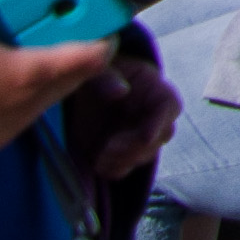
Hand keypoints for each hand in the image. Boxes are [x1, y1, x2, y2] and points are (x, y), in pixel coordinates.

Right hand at [0, 0, 106, 172]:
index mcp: (29, 77)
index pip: (88, 59)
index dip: (101, 39)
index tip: (102, 24)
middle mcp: (27, 108)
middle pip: (69, 80)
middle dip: (72, 54)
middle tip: (58, 29)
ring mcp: (7, 131)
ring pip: (42, 100)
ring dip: (42, 76)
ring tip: (19, 51)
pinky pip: (16, 116)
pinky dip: (16, 96)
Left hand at [70, 47, 179, 184]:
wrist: (70, 86)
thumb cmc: (89, 73)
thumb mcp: (95, 70)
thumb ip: (107, 77)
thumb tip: (121, 91)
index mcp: (151, 88)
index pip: (170, 105)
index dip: (161, 122)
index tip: (145, 137)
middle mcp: (150, 113)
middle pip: (162, 135)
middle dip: (138, 146)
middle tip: (109, 147)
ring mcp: (136, 134)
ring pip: (146, 154)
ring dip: (125, 159)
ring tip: (101, 155)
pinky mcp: (119, 151)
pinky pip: (126, 167)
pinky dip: (114, 169)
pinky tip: (97, 162)